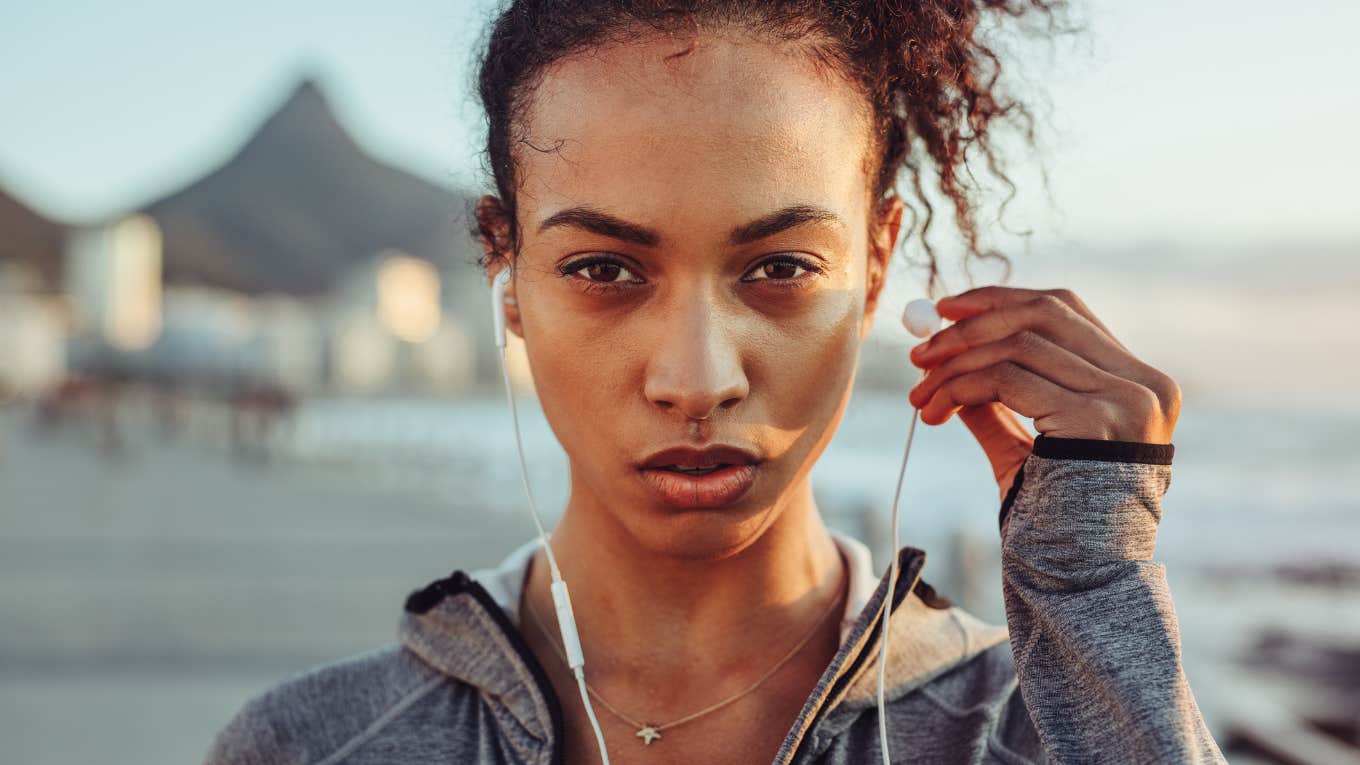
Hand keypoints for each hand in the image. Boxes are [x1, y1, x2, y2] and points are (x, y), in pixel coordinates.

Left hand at [905, 287, 1181, 500]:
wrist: (1081, 584)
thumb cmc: (1056, 525)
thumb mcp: (1025, 449)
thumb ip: (997, 402)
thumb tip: (945, 360)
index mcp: (1141, 384)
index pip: (1064, 310)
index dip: (1000, 301)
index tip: (945, 310)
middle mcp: (1146, 386)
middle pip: (1043, 314)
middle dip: (970, 325)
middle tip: (919, 351)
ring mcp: (1126, 402)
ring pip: (1018, 345)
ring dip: (954, 363)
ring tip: (919, 394)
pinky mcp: (1095, 421)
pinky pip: (1007, 380)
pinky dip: (959, 386)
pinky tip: (936, 411)